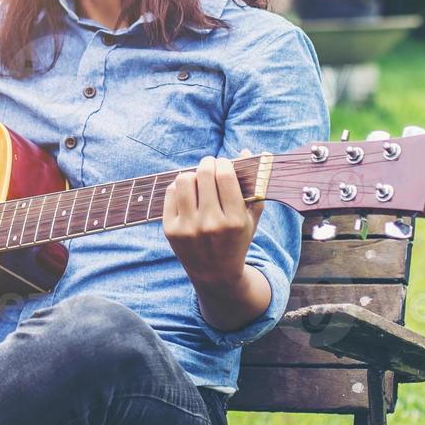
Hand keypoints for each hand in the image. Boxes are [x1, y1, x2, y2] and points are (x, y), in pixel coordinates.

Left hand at [163, 151, 263, 289]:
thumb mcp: (252, 218)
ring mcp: (188, 228)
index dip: (223, 163)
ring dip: (193, 174)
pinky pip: (171, 193)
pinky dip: (179, 188)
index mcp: (234, 221)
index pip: (225, 176)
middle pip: (203, 174)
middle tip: (210, 165)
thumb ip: (254, 185)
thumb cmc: (237, 240)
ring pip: (184, 180)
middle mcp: (210, 224)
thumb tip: (247, 151)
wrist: (215, 274)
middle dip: (208, 164)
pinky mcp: (170, 230)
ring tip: (198, 180)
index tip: (224, 163)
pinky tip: (188, 193)